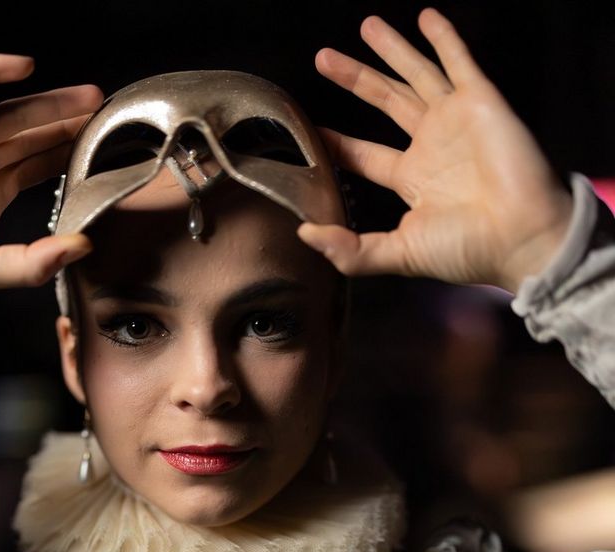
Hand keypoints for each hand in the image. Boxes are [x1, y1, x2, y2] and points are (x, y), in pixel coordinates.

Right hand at [0, 54, 103, 305]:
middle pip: (34, 135)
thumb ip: (37, 263)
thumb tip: (84, 246)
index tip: (105, 151)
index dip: (70, 156)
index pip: (40, 167)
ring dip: (49, 102)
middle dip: (69, 123)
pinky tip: (25, 68)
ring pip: (12, 112)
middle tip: (106, 114)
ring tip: (88, 98)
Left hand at [296, 8, 574, 293]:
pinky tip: (426, 17)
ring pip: (416, 74)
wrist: (522, 235)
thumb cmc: (467, 250)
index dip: (337, 141)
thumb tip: (305, 235)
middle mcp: (431, 146)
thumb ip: (351, 249)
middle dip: (356, 78)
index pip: (364, 154)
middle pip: (385, 102)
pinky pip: (459, 62)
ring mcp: (455, 120)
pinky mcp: (480, 101)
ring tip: (366, 25)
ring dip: (392, 49)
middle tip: (324, 59)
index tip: (310, 128)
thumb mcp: (400, 253)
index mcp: (412, 180)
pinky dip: (444, 38)